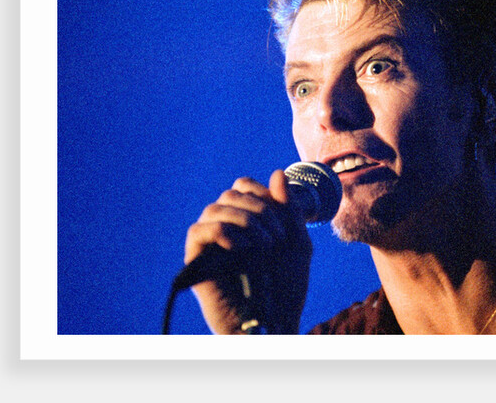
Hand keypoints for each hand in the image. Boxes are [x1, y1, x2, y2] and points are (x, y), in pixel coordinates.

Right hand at [183, 170, 311, 333]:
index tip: (281, 216)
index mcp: (248, 221)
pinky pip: (198, 231)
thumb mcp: (298, 243)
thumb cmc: (286, 289)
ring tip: (264, 245)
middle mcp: (227, 228)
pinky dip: (223, 231)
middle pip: (230, 194)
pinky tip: (243, 248)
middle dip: (259, 208)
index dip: (262, 191)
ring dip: (244, 219)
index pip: (244, 187)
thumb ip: (289, 209)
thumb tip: (277, 172)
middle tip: (277, 237)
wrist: (275, 322)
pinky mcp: (197, 262)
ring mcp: (211, 245)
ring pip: (214, 208)